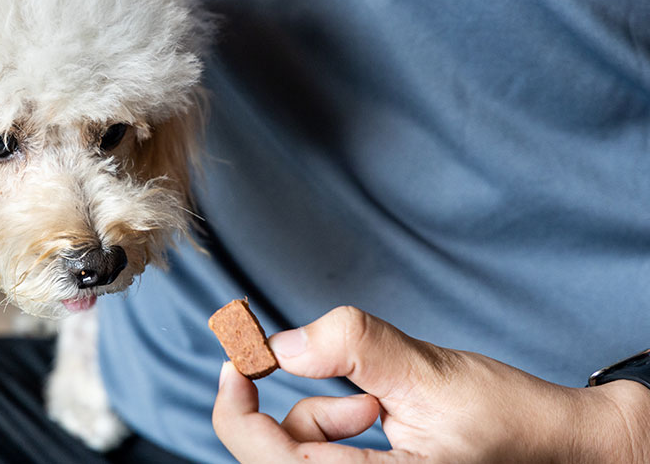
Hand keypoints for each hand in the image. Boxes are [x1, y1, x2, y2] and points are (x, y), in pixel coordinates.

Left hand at [213, 306, 649, 461]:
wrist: (557, 444)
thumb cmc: (507, 422)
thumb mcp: (431, 376)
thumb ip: (357, 350)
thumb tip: (285, 342)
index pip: (267, 460)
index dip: (236, 409)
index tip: (239, 357)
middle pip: (274, 453)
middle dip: (295, 405)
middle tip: (337, 377)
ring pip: (298, 447)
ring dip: (324, 410)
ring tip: (378, 401)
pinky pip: (322, 448)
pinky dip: (337, 417)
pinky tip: (376, 409)